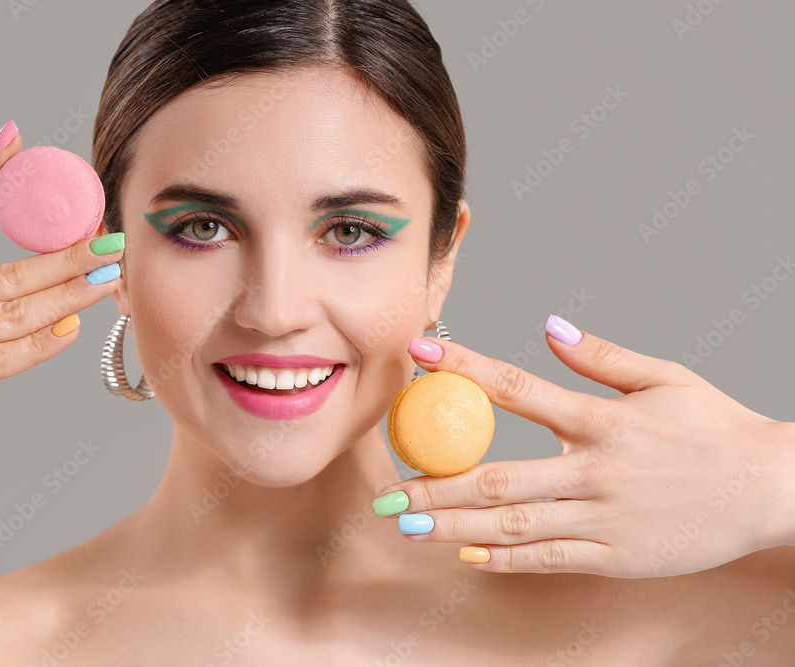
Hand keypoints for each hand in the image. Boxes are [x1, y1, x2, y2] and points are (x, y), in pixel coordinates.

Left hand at [375, 315, 794, 577]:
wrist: (769, 488)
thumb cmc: (713, 429)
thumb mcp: (665, 377)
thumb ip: (601, 356)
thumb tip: (548, 325)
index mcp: (602, 419)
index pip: (517, 388)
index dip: (464, 367)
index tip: (418, 354)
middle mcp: (595, 469)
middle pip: (498, 474)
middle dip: (436, 483)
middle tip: (389, 491)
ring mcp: (604, 516)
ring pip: (516, 523)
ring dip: (455, 525)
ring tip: (410, 526)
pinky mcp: (616, 554)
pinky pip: (551, 558)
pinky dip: (506, 558)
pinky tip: (467, 554)